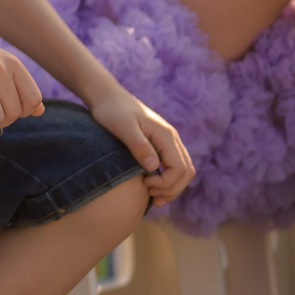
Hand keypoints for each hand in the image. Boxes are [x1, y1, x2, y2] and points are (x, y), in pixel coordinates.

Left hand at [85, 86, 191, 206]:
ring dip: (172, 188)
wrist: (108, 97)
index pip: (179, 168)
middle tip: (150, 197)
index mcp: (165, 136)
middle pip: (186, 172)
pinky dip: (168, 181)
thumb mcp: (122, 128)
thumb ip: (139, 146)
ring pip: (183, 171)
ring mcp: (168, 142)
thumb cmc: (112, 112)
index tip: (144, 184)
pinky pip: (174, 167)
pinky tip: (152, 187)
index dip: (165, 183)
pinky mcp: (161, 145)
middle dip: (171, 189)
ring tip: (152, 197)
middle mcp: (172, 139)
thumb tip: (154, 167)